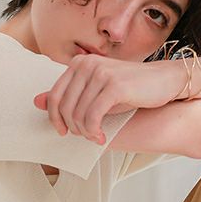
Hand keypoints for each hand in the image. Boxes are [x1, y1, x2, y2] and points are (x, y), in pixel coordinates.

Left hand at [33, 55, 177, 143]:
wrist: (164, 81)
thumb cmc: (131, 89)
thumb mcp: (96, 91)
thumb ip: (69, 95)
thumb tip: (36, 101)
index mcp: (79, 63)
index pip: (55, 95)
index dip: (55, 118)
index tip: (64, 132)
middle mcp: (86, 64)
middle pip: (64, 106)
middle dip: (72, 128)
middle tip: (86, 137)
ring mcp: (100, 74)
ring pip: (78, 114)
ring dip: (85, 132)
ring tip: (96, 137)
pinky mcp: (113, 86)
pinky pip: (93, 116)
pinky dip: (94, 131)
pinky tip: (101, 136)